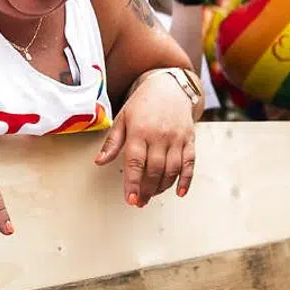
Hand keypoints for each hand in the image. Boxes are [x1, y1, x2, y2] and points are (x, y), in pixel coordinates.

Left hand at [95, 69, 199, 205]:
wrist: (170, 87)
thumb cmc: (143, 104)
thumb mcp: (123, 118)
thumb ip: (113, 142)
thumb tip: (99, 161)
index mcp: (139, 130)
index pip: (135, 161)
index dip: (133, 182)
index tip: (131, 198)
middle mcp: (159, 135)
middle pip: (154, 169)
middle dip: (147, 190)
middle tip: (140, 202)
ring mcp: (176, 138)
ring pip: (172, 169)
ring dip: (162, 187)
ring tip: (153, 195)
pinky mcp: (189, 140)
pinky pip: (190, 163)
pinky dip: (186, 180)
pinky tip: (179, 192)